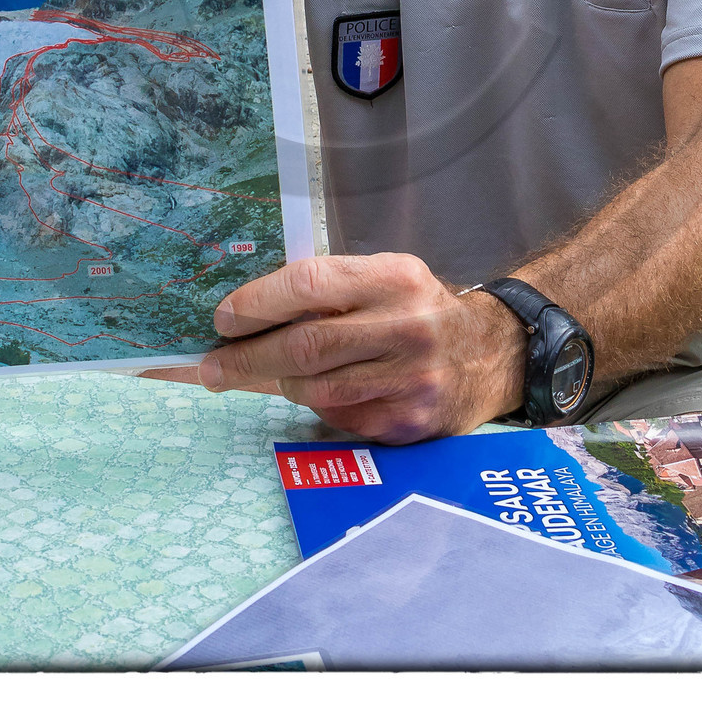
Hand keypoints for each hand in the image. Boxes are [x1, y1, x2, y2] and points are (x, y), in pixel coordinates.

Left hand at [191, 254, 525, 443]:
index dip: (258, 303)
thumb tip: (250, 311)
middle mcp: (405, 327)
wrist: (490, 355)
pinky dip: (316, 404)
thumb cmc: (419, 308)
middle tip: (210, 366)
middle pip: (305, 346)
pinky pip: (337, 417)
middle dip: (247, 358)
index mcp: (395, 278)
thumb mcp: (386, 277)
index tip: (223, 318)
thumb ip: (332, 289)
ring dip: (278, 382)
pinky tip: (319, 390)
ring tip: (265, 373)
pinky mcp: (407, 423)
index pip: (310, 284)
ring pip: (315, 388)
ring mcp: (409, 381)